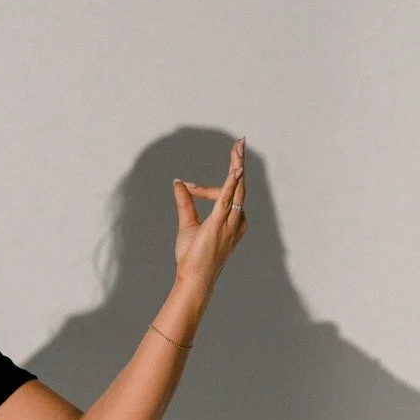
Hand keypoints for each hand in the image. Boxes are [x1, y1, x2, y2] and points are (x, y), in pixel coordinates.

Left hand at [171, 137, 247, 289]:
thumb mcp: (187, 224)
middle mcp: (237, 220)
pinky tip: (236, 169)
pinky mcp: (219, 223)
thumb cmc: (192, 256)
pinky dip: (232, 183)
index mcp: (233, 221)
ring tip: (238, 146)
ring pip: (238, 188)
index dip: (202, 188)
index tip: (186, 186)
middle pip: (240, 186)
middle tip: (239, 142)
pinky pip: (229, 199)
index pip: (224, 194)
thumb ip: (185, 202)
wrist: (194, 277)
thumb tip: (178, 182)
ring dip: (237, 165)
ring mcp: (230, 222)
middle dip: (238, 162)